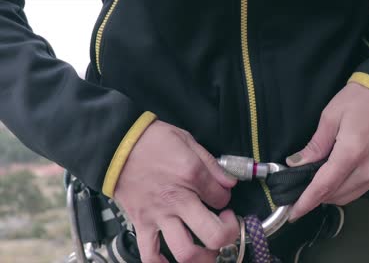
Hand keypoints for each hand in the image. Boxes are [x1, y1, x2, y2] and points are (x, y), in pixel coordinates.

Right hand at [114, 121, 238, 262]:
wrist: (115, 144)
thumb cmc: (149, 140)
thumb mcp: (187, 140)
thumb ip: (211, 163)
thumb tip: (229, 181)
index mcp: (192, 176)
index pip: (223, 199)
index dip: (227, 199)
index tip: (221, 196)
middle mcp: (178, 200)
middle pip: (213, 234)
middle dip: (228, 234)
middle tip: (226, 226)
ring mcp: (159, 215)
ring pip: (185, 251)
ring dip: (203, 257)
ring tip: (208, 249)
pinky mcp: (141, 223)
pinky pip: (149, 254)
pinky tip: (171, 261)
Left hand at [286, 83, 368, 221]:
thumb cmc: (361, 99)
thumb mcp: (330, 117)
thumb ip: (314, 146)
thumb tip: (296, 164)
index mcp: (352, 152)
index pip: (324, 186)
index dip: (306, 201)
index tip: (293, 212)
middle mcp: (368, 168)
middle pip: (335, 195)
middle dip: (315, 197)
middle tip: (298, 190)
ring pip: (347, 196)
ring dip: (329, 194)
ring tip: (313, 183)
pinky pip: (359, 190)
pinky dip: (343, 189)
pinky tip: (333, 178)